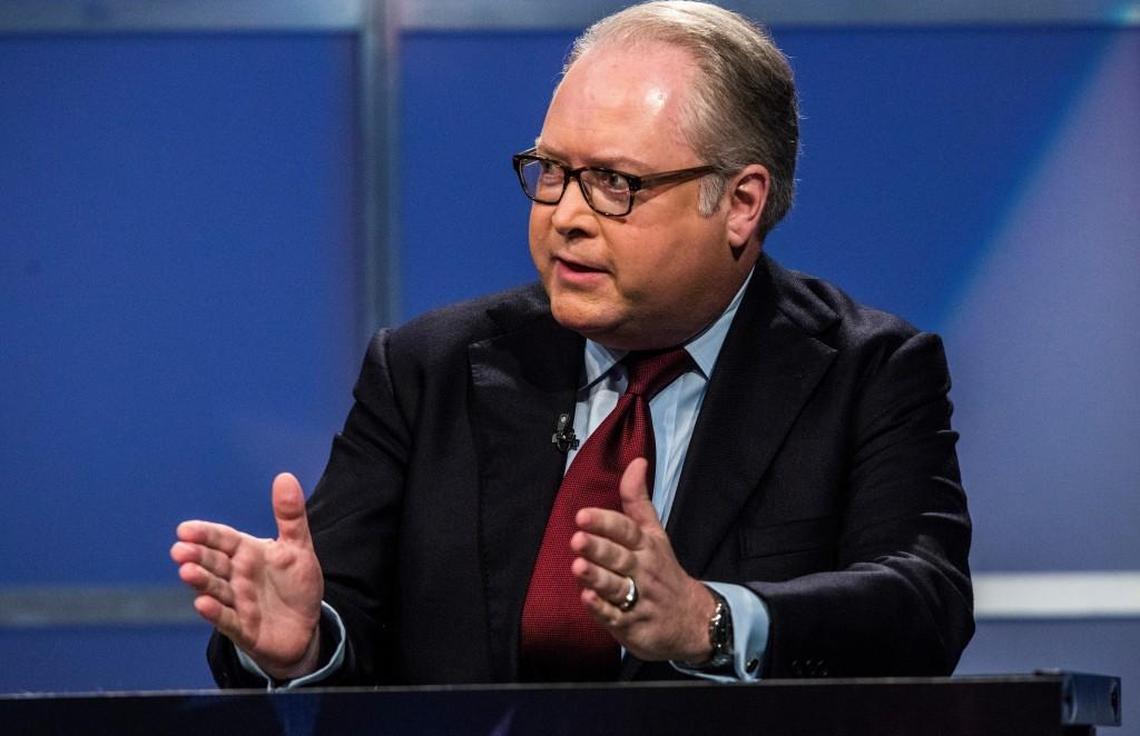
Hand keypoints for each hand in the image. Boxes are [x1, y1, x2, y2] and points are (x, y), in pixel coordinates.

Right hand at [170, 473, 323, 679]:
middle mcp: (237, 576)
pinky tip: (202, 604)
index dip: (206, 534)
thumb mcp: (298, 548)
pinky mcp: (243, 629)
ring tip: (186, 571)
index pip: (223, 539)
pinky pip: (227, 620)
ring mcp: (237, 603)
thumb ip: (290, 516)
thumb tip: (285, 477)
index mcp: (248, 553)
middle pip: (213, 563)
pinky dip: (215, 613)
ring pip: (215, 589)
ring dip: (201, 581)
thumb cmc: (295, 585)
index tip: (185, 529)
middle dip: (197, 556)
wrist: (304, 628)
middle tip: (180, 549)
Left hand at [572, 458, 716, 662]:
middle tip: (577, 539)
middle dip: (598, 548)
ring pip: (616, 587)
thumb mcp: (655, 533)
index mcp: (646, 546)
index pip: (626, 530)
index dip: (605, 522)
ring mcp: (638, 600)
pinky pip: (615, 617)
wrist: (693, 620)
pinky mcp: (632, 626)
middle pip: (619, 558)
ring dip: (597, 577)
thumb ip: (638, 500)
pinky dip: (601, 610)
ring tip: (578, 567)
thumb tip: (636, 461)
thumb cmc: (664, 571)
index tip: (583, 515)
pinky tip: (586, 599)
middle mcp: (642, 571)